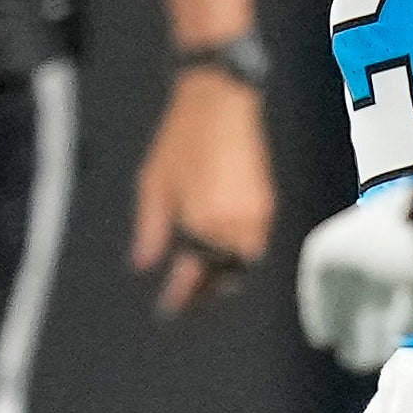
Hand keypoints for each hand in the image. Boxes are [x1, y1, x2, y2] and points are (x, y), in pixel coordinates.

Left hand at [132, 68, 274, 317]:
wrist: (221, 101)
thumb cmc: (182, 138)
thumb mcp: (154, 184)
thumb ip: (150, 229)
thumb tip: (143, 264)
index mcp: (203, 223)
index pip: (194, 274)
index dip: (181, 296)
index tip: (168, 311)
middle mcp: (234, 225)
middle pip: (225, 272)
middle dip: (209, 288)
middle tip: (190, 297)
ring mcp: (257, 214)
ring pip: (244, 259)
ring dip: (227, 270)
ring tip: (209, 277)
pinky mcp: (269, 202)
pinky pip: (255, 240)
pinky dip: (240, 250)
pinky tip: (225, 247)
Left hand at [295, 183, 412, 369]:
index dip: (410, 310)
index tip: (402, 335)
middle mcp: (402, 228)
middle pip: (383, 282)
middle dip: (377, 322)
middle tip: (372, 358)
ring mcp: (370, 231)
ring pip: (356, 283)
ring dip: (353, 322)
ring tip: (353, 359)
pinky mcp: (341, 241)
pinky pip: (322, 276)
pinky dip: (321, 306)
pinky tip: (325, 336)